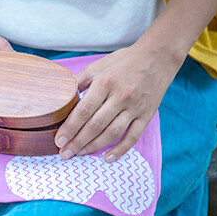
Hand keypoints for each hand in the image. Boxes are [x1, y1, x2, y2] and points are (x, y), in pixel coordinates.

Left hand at [54, 43, 181, 161]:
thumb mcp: (97, 66)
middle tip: (65, 153)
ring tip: (79, 154)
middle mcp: (121, 96)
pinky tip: (107, 158)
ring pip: (112, 133)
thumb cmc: (123, 62)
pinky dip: (120, 149)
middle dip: (78, 142)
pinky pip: (133, 136)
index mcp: (105, 82)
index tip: (59, 140)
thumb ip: (79, 82)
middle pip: (96, 125)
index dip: (70, 128)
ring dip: (94, 146)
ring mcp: (135, 107)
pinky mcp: (146, 115)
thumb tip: (62, 98)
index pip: (84, 110)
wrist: (157, 57)